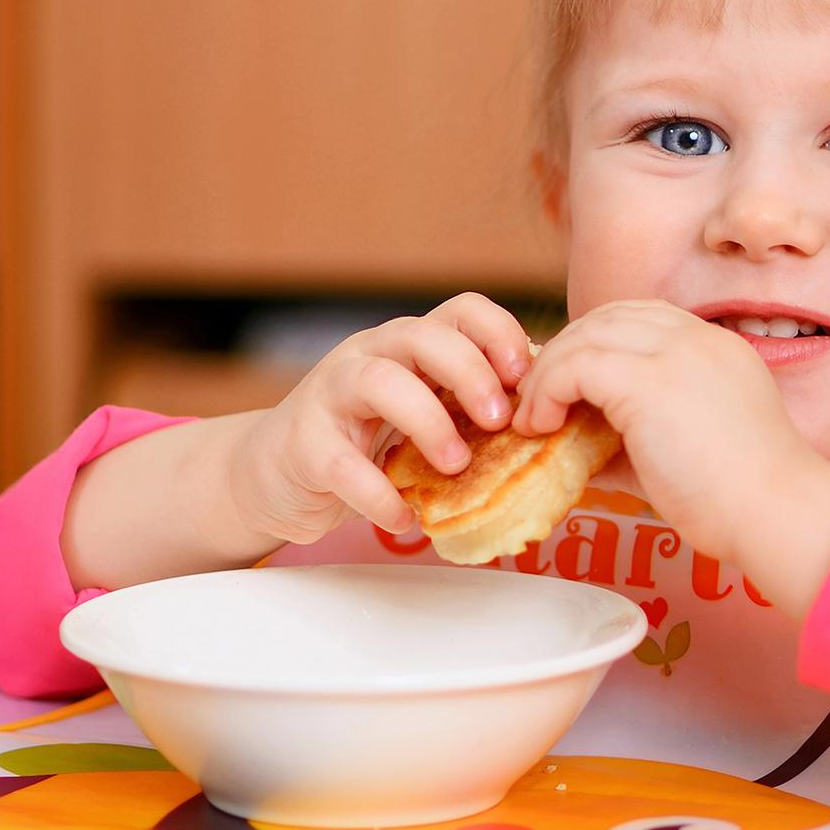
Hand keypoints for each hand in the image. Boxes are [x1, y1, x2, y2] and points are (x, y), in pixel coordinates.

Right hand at [227, 293, 532, 542]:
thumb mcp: (424, 416)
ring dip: (427, 422)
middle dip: (469, 372)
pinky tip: (404, 519)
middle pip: (423, 336)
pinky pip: (340, 462)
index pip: (461, 310)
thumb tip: (555, 417)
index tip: (527, 377)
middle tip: (499, 420)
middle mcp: (369, 356)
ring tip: (456, 465)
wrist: (273, 477)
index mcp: (409, 347)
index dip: (499, 333)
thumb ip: (472, 409)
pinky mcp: (303, 444)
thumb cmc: (366, 445)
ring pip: (379, 382)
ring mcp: (330, 394)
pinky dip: (377, 494)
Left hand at [510, 300, 829, 587]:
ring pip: (585, 334)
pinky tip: (543, 426)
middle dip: (567, 352)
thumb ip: (634, 440)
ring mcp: (674, 353)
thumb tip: (573, 451)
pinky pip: (575, 366)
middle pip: (608, 317)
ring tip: (535, 417)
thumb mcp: (686, 450)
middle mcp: (696, 339)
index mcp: (716, 348)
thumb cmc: (741, 502)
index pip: (641, 319)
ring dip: (550, 372)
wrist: (776, 513)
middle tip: (541, 399)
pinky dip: (548, 391)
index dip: (598, 345)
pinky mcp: (648, 381)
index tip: (574, 388)